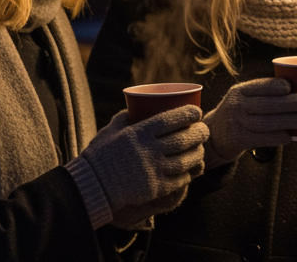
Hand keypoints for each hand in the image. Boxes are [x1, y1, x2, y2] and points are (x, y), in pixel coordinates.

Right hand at [66, 105, 208, 228]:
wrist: (91, 187)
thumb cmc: (100, 155)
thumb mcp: (110, 131)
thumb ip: (124, 118)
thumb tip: (135, 107)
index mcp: (138, 133)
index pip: (170, 119)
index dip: (188, 114)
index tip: (197, 111)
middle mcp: (148, 150)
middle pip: (183, 139)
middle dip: (199, 133)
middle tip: (204, 129)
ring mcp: (153, 170)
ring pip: (186, 160)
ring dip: (198, 153)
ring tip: (201, 148)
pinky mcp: (154, 188)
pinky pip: (179, 180)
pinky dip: (189, 173)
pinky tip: (192, 168)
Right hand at [202, 77, 296, 166]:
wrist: (215, 134)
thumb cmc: (240, 112)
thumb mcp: (243, 97)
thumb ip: (262, 92)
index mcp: (239, 91)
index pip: (260, 86)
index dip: (277, 86)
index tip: (291, 87)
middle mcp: (236, 106)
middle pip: (265, 104)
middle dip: (288, 103)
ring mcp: (237, 124)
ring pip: (266, 122)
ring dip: (287, 121)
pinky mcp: (240, 140)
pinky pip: (263, 139)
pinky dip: (278, 137)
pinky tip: (289, 136)